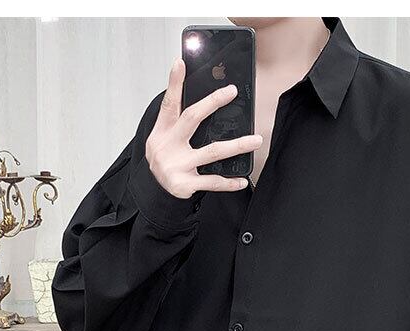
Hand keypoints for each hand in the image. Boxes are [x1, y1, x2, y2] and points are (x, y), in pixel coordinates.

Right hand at [146, 58, 262, 197]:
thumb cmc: (165, 157)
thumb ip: (178, 118)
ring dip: (237, 145)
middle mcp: (169, 146)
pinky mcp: (185, 184)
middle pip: (192, 118)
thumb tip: (197, 94)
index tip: (180, 63)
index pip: (169, 103)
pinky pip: (212, 182)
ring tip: (255, 140)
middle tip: (231, 91)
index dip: (174, 83)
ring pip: (212, 152)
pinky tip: (243, 179)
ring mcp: (177, 165)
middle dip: (212, 102)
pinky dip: (229, 182)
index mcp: (163, 131)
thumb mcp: (164, 136)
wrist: (154, 189)